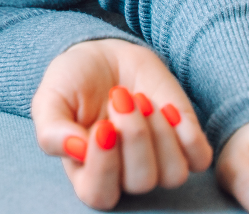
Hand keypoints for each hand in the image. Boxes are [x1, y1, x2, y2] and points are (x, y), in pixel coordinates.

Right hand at [31, 38, 212, 209]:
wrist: (102, 54)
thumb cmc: (72, 81)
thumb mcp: (49, 99)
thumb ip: (51, 130)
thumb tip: (76, 151)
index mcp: (87, 172)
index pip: (99, 194)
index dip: (104, 166)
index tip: (103, 125)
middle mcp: (124, 174)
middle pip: (140, 182)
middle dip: (133, 136)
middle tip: (119, 96)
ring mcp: (157, 161)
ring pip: (173, 174)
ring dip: (159, 132)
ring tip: (140, 98)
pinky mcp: (184, 143)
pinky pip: (199, 159)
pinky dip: (186, 134)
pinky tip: (165, 107)